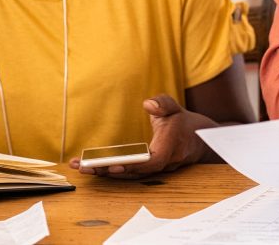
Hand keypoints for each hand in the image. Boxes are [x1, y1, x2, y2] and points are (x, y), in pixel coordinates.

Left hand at [68, 94, 213, 178]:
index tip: (113, 165)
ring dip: (105, 173)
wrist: (197, 140)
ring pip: (130, 176)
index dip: (133, 165)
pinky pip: (129, 175)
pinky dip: (111, 172)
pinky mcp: (148, 171)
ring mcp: (156, 170)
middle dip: (108, 171)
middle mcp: (163, 163)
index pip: (152, 162)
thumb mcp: (175, 107)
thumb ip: (163, 103)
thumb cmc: (182, 121)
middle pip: (135, 173)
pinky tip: (92, 168)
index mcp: (170, 146)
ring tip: (81, 167)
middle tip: (84, 167)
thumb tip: (147, 104)